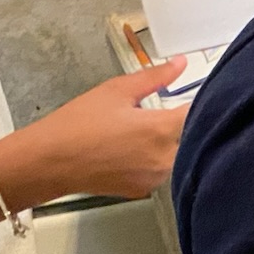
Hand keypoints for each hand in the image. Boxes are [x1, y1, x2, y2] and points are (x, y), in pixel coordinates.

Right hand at [0, 60, 191, 206]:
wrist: (49, 161)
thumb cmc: (77, 124)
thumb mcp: (116, 91)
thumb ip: (154, 77)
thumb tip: (180, 63)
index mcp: (160, 130)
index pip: (200, 115)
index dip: (204, 103)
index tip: (203, 94)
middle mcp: (165, 158)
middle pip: (193, 138)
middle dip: (185, 124)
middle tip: (167, 112)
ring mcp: (156, 178)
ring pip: (178, 156)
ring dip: (172, 143)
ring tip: (143, 132)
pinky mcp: (145, 190)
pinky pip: (162, 172)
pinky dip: (156, 160)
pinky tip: (134, 151)